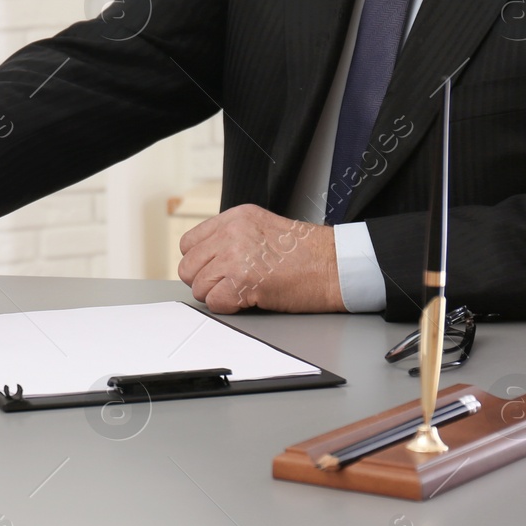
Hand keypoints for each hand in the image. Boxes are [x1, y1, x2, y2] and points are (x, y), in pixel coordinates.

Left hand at [177, 204, 343, 313]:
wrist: (337, 265)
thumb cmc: (309, 253)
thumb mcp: (263, 228)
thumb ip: (232, 238)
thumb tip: (207, 260)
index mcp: (235, 217)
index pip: (189, 243)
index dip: (200, 262)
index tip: (215, 270)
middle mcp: (231, 232)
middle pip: (188, 266)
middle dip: (205, 281)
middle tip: (228, 286)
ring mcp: (235, 255)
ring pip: (198, 286)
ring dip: (218, 295)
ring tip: (244, 291)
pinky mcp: (242, 280)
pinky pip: (215, 303)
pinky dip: (230, 307)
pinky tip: (250, 299)